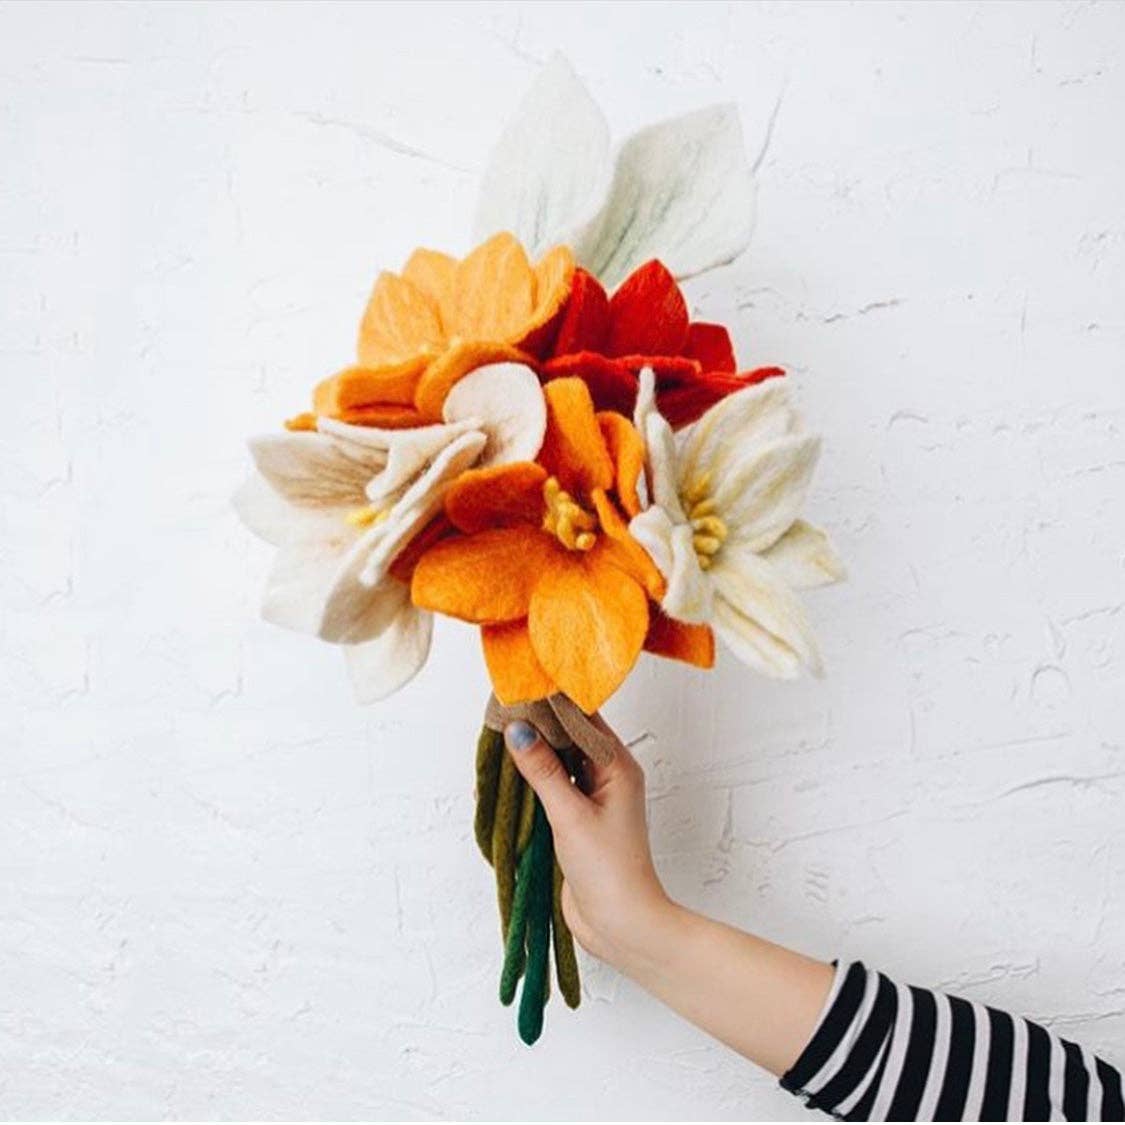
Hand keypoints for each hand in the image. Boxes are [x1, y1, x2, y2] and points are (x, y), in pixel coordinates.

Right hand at [503, 714, 833, 1076]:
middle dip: (536, 726)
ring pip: (557, 762)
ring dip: (530, 754)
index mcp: (617, 766)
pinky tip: (505, 776)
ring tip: (496, 736)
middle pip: (567, 738)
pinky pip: (551, 788)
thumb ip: (542, 771)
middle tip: (500, 710)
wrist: (622, 925)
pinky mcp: (577, 820)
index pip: (582, 719)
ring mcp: (592, 798)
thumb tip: (518, 729)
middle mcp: (607, 775)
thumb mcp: (570, 815)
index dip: (550, 703)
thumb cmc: (609, 871)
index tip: (519, 688)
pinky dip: (529, 781)